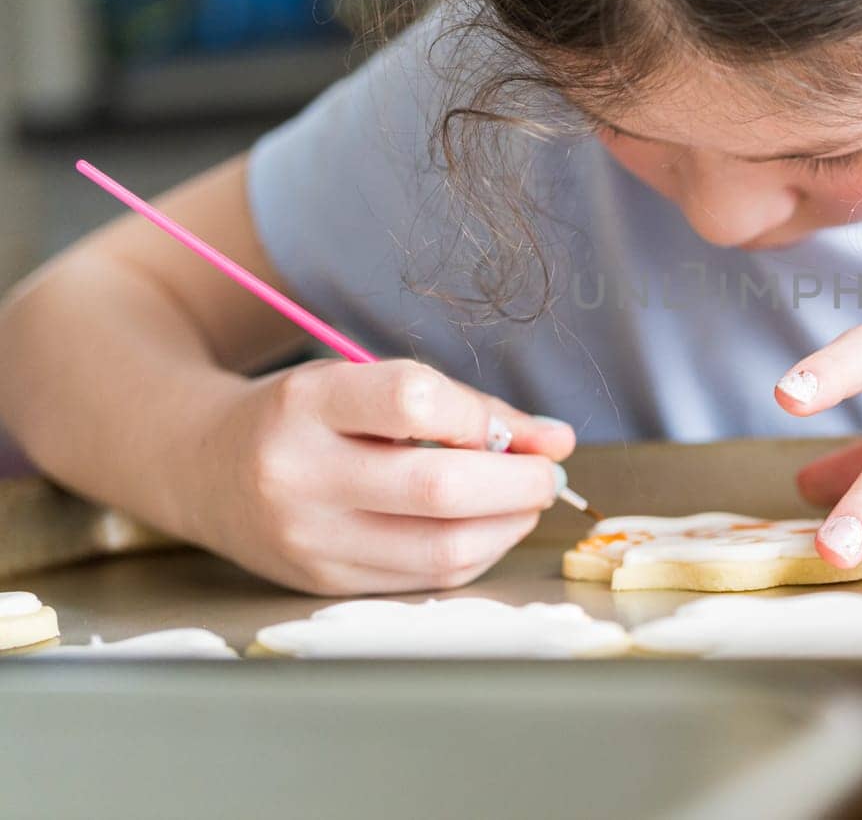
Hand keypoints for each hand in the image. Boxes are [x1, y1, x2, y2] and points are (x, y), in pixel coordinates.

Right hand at [181, 359, 574, 594]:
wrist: (200, 467)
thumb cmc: (305, 417)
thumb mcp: (361, 383)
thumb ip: (460, 406)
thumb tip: (555, 441)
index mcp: (307, 404)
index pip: (411, 400)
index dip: (482, 416)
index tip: (520, 428)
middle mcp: (299, 474)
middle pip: (438, 487)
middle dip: (518, 482)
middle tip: (548, 472)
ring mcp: (308, 539)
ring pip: (441, 548)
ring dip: (508, 526)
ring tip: (525, 500)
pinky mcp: (324, 583)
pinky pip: (426, 578)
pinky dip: (476, 553)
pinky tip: (487, 528)